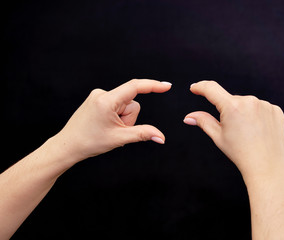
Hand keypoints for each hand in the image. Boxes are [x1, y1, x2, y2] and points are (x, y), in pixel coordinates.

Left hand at [54, 79, 171, 162]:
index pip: (135, 87)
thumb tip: (161, 137)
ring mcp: (98, 96)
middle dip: (129, 119)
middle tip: (117, 131)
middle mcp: (101, 93)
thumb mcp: (119, 138)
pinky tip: (105, 125)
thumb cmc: (89, 142)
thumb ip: (143, 134)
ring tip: (109, 129)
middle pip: (131, 103)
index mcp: (107, 101)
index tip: (167, 86)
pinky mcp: (97, 99)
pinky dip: (117, 116)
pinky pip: (116, 105)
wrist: (68, 145)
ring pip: (124, 105)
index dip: (153, 86)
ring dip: (123, 119)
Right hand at [184, 81, 283, 180]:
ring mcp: (265, 105)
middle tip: (232, 130)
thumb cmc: (241, 153)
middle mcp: (249, 101)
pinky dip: (256, 116)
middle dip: (228, 111)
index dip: (200, 87)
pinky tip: (258, 131)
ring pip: (246, 104)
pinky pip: (261, 108)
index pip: (211, 89)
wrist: (267, 166)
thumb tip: (188, 117)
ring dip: (243, 113)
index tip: (194, 88)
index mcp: (232, 107)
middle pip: (231, 101)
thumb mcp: (218, 136)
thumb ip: (203, 121)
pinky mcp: (276, 110)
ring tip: (248, 133)